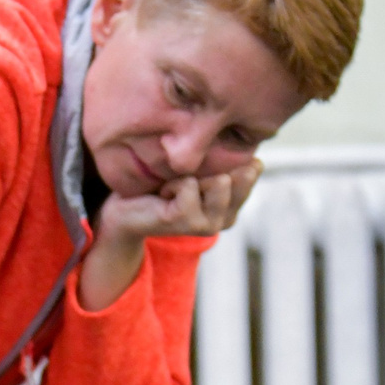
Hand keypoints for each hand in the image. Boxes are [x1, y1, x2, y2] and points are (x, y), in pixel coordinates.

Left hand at [96, 159, 263, 244]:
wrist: (126, 210)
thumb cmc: (163, 185)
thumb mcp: (201, 170)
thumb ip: (226, 165)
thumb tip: (257, 161)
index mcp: (233, 206)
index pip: (251, 170)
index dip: (225, 159)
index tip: (201, 170)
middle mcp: (226, 219)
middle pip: (237, 174)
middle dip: (207, 168)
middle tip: (184, 182)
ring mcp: (208, 224)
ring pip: (218, 181)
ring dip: (190, 176)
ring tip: (174, 188)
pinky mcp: (188, 222)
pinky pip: (190, 185)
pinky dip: (173, 183)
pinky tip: (163, 196)